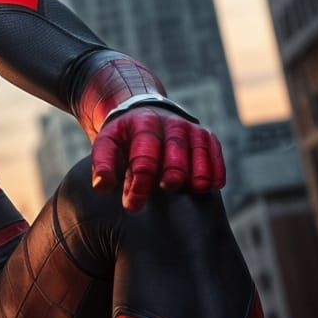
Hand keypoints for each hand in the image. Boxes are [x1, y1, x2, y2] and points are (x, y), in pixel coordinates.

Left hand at [91, 106, 225, 211]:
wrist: (144, 113)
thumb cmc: (125, 137)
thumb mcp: (106, 143)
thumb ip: (102, 164)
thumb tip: (102, 186)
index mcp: (142, 124)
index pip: (144, 157)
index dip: (140, 184)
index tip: (132, 205)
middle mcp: (170, 124)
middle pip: (176, 156)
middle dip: (171, 178)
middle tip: (164, 191)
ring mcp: (191, 129)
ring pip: (200, 155)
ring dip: (196, 178)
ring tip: (186, 191)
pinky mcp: (206, 136)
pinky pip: (216, 156)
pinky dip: (215, 173)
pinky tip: (207, 188)